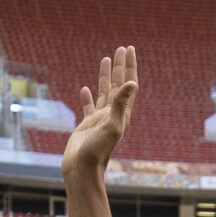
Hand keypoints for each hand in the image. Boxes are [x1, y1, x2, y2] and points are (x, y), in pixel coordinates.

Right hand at [64, 48, 138, 175]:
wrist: (83, 168)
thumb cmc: (98, 150)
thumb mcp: (112, 124)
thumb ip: (120, 103)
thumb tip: (132, 82)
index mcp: (123, 113)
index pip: (129, 84)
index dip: (130, 66)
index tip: (129, 49)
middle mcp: (113, 114)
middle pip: (118, 84)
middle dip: (120, 66)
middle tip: (121, 48)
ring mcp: (100, 119)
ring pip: (104, 92)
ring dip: (106, 76)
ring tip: (106, 59)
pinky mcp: (87, 125)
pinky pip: (88, 106)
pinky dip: (87, 96)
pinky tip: (85, 88)